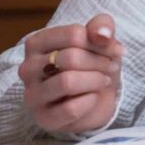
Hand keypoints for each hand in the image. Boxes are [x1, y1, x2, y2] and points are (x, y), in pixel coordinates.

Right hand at [19, 14, 123, 133]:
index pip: (73, 34)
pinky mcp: (43, 118)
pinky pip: (71, 108)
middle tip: (112, 67)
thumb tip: (102, 33)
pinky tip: (93, 98)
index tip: (116, 50)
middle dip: (100, 62)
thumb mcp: (102, 40)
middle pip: (70, 58)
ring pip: (67, 82)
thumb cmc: (93, 65)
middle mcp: (28, 68)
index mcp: (37, 43)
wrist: (96, 100)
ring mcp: (32, 95)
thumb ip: (102, 26)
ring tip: (103, 81)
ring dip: (95, 80)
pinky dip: (90, 101)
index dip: (102, 42)